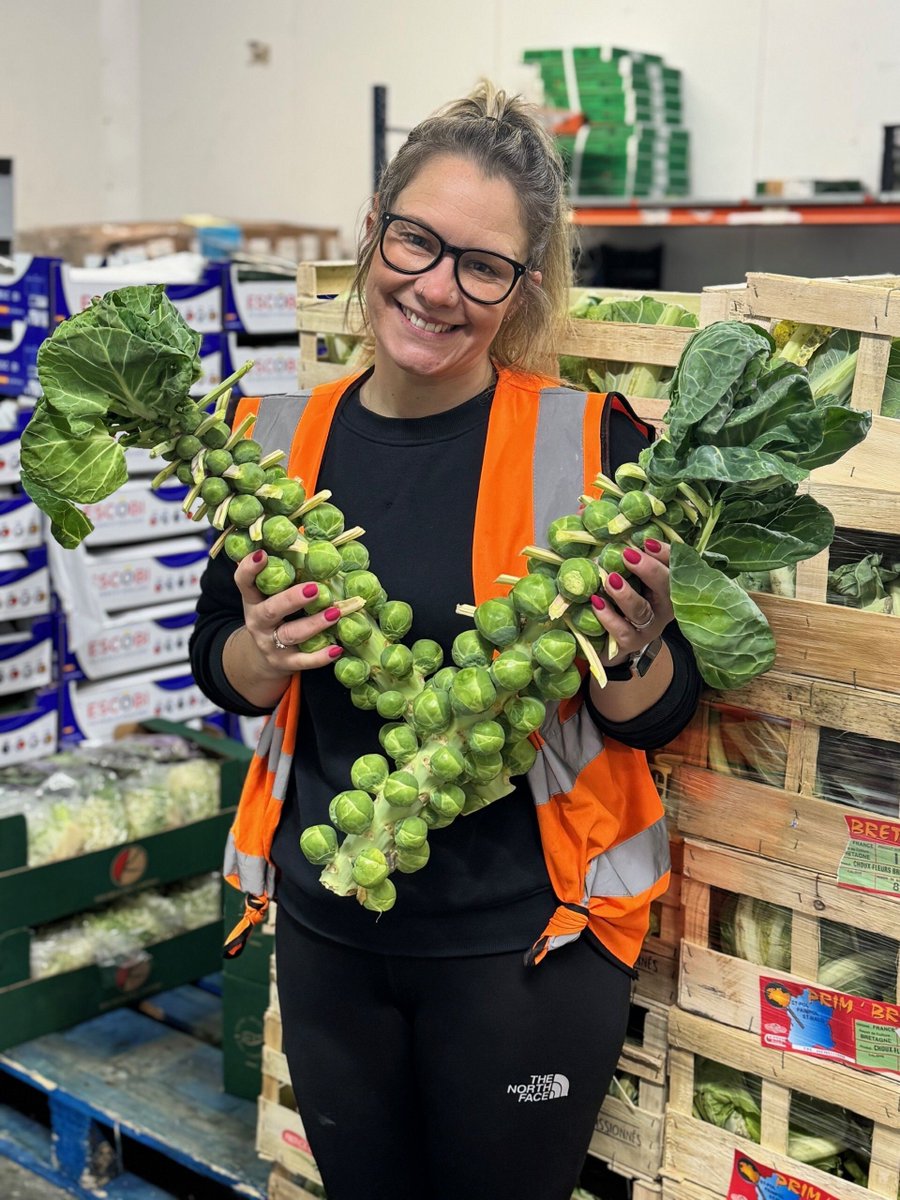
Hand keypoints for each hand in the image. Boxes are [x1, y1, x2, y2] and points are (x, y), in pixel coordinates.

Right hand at [234, 549, 343, 676]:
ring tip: (335, 613)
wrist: (262, 657)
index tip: (262, 554)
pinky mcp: (284, 664)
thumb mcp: (270, 593)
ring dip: (314, 624)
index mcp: (253, 599)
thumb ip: (282, 569)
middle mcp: (258, 621)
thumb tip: (305, 530)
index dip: (249, 569)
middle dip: (292, 599)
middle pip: (271, 610)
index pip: (244, 582)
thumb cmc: (275, 614)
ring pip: (290, 635)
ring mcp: (270, 644)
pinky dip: (321, 657)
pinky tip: (338, 648)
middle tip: (314, 588)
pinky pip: (303, 662)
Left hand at [589, 540, 672, 666]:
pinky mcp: (633, 642)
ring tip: (610, 579)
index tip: (648, 542)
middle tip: (629, 554)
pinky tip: (596, 603)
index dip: (666, 553)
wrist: (613, 642)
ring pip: (642, 609)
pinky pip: (623, 630)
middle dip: (649, 569)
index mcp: (668, 584)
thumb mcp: (622, 569)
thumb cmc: (621, 597)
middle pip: (666, 587)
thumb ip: (611, 543)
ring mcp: (650, 625)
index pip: (675, 566)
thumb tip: (583, 511)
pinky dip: (609, 617)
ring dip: (626, 594)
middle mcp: (665, 605)